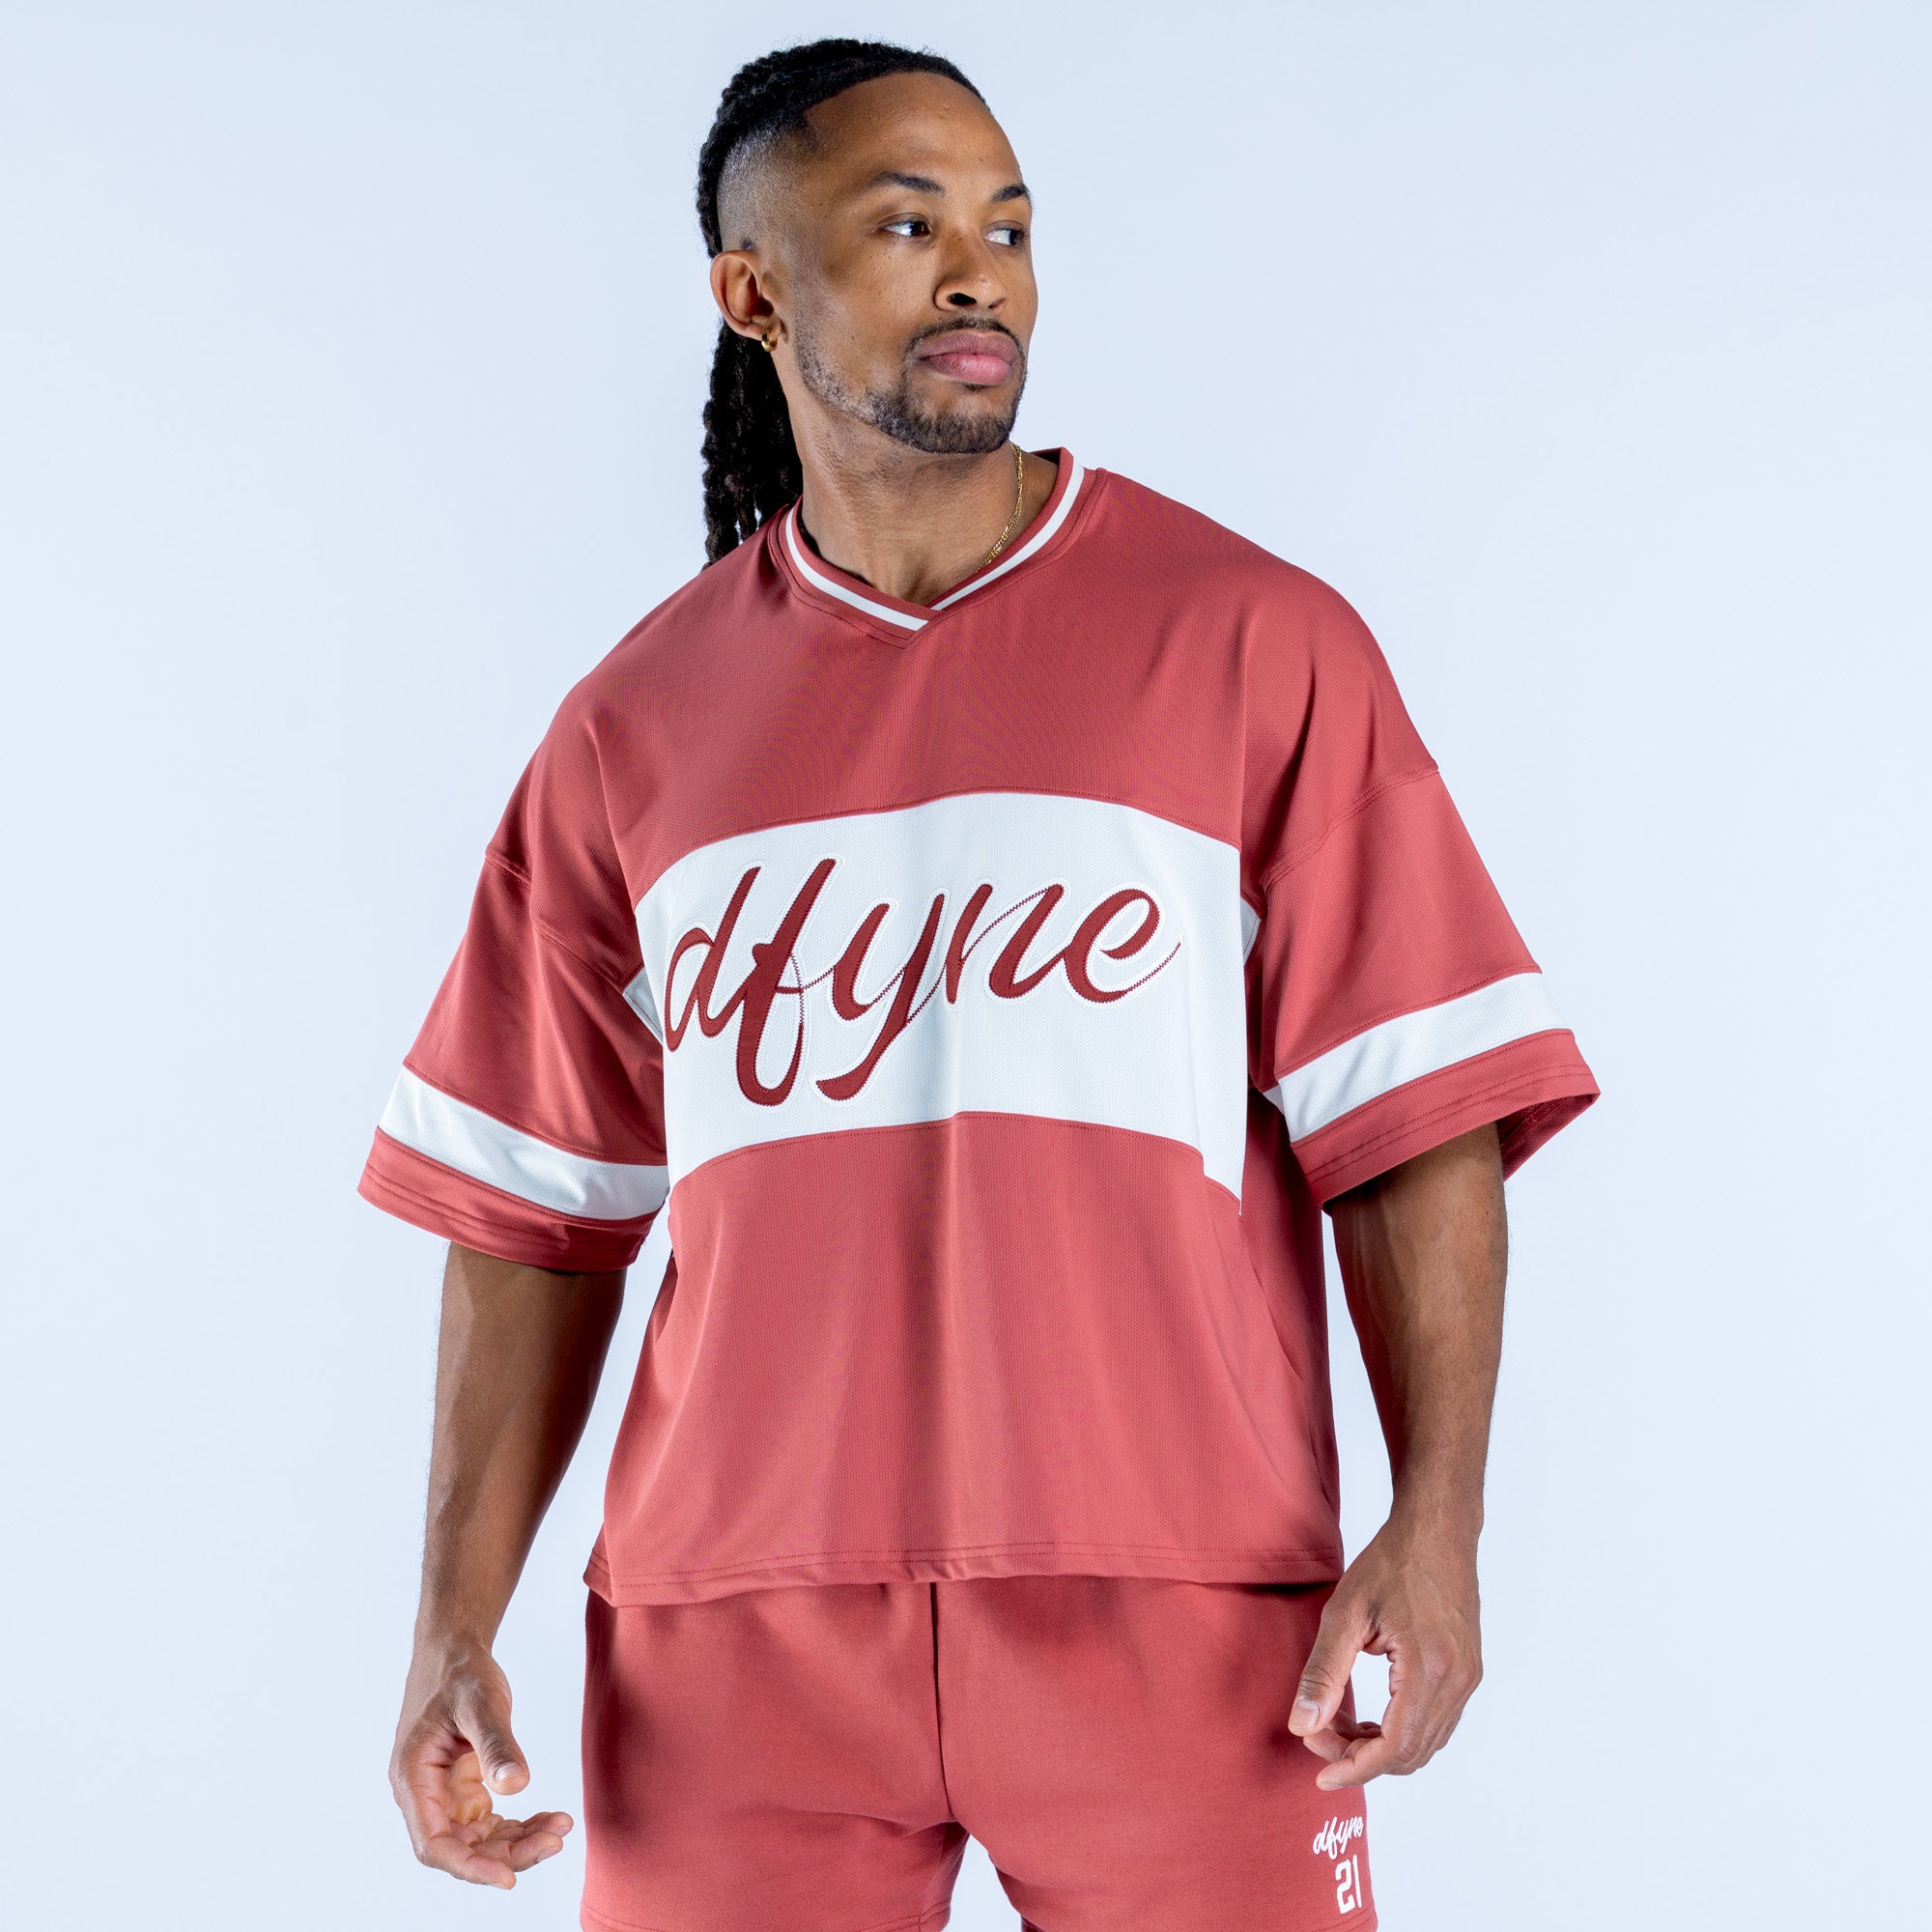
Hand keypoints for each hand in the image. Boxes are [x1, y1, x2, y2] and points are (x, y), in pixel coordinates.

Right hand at [390, 1641, 572, 1887]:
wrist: (455, 1651)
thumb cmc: (459, 1673)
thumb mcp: (480, 1703)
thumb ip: (496, 1744)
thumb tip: (516, 1785)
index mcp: (413, 1779)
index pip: (434, 1844)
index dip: (469, 1867)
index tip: (509, 1877)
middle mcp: (424, 1795)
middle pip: (461, 1848)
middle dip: (508, 1853)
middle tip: (555, 1840)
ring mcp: (443, 1796)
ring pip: (478, 1841)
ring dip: (517, 1842)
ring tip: (560, 1827)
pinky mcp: (463, 1790)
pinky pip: (489, 1823)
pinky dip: (518, 1825)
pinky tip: (548, 1818)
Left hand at [1285, 1509, 1482, 1788]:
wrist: (1437, 1530)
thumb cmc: (1391, 1563)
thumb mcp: (1345, 1613)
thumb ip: (1322, 1673)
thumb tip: (1302, 1727)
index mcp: (1429, 1669)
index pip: (1393, 1748)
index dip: (1354, 1769)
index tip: (1320, 1775)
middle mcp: (1458, 1682)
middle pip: (1410, 1753)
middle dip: (1361, 1758)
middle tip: (1319, 1737)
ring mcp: (1468, 1679)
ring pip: (1426, 1744)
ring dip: (1381, 1748)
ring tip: (1339, 1726)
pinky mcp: (1468, 1672)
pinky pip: (1437, 1724)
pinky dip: (1402, 1732)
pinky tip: (1372, 1718)